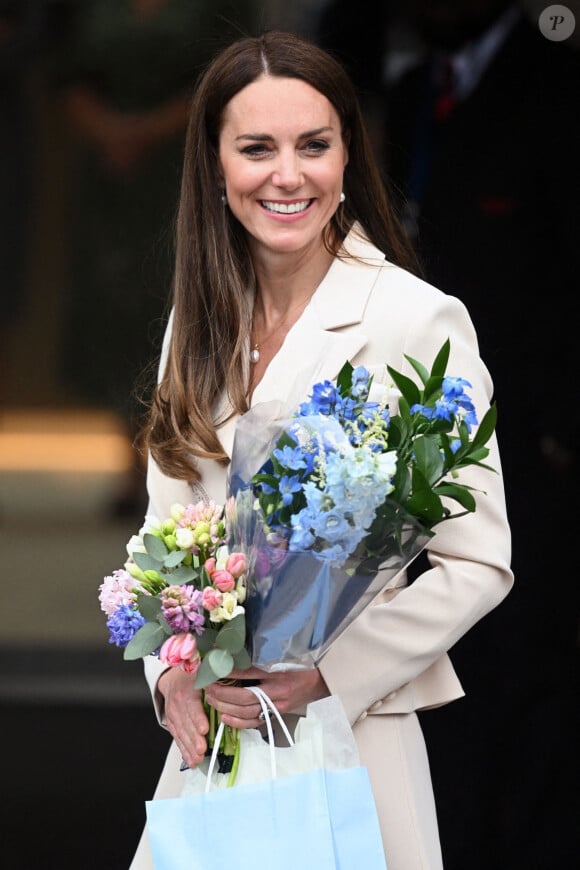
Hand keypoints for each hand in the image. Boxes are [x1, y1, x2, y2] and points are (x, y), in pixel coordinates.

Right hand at [157, 667, 208, 768]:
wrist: (173, 679)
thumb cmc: (194, 677)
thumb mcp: (204, 673)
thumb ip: (216, 680)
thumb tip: (233, 687)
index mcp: (188, 688)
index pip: (192, 705)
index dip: (198, 718)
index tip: (204, 729)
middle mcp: (177, 702)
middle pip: (186, 722)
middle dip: (194, 738)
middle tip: (202, 750)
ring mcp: (172, 713)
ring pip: (181, 732)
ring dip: (189, 747)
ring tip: (197, 759)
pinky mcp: (171, 723)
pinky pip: (177, 738)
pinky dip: (183, 750)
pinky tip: (190, 760)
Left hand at [203, 667, 329, 729]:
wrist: (319, 682)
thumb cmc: (300, 665)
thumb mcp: (283, 655)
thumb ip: (260, 656)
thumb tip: (233, 651)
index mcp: (279, 673)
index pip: (250, 672)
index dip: (230, 671)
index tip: (214, 667)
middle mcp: (278, 692)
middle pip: (246, 696)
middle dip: (223, 693)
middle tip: (208, 687)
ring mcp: (277, 706)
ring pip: (248, 711)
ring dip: (226, 706)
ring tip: (211, 699)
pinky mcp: (276, 715)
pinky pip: (254, 722)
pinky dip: (238, 722)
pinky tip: (224, 717)